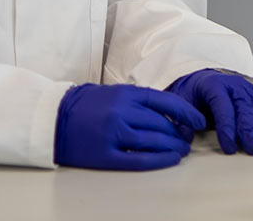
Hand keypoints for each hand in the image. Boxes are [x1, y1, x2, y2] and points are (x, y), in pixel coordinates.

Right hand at [54, 83, 205, 169]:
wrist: (53, 118)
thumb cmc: (86, 104)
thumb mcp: (115, 93)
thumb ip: (140, 101)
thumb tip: (170, 114)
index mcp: (127, 94)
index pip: (166, 102)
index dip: (187, 112)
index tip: (199, 121)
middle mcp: (122, 112)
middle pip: (161, 125)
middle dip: (179, 134)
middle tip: (188, 140)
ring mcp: (114, 134)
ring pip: (153, 142)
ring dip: (172, 147)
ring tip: (181, 151)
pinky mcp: (105, 155)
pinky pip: (139, 159)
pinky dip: (158, 160)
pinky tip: (170, 159)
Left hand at [166, 69, 252, 155]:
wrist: (203, 80)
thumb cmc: (193, 95)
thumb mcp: (182, 103)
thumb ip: (183, 120)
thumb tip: (185, 137)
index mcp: (215, 86)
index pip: (223, 107)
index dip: (227, 128)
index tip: (229, 148)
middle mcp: (235, 85)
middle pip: (245, 109)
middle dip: (251, 131)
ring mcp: (248, 90)